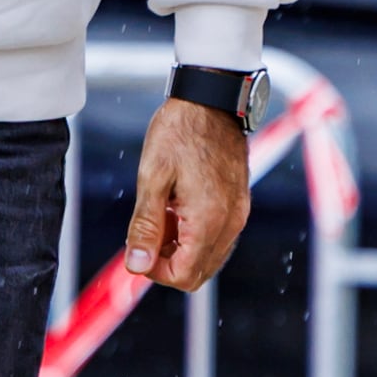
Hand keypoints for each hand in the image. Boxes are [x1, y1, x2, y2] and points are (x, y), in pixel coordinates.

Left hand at [122, 97, 253, 291]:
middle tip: (148, 231)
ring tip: (162, 215)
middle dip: (168, 263)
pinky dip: (196, 236)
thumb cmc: (180, 132)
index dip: (155, 271)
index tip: (139, 247)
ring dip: (182, 250)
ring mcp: (239, 214)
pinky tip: (178, 210)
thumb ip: (145, 226)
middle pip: (199, 274)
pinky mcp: (240, 204)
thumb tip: (136, 265)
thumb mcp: (152, 178)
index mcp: (209, 219)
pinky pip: (219, 238)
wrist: (212, 100)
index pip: (184, 276)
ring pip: (209, 258)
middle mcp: (230, 222)